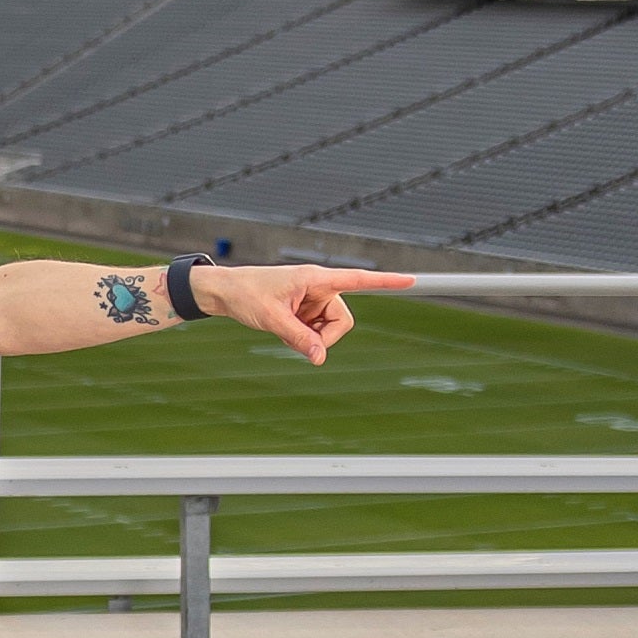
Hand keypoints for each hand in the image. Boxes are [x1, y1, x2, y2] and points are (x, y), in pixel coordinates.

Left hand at [193, 262, 413, 365]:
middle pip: (343, 320)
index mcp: (316, 279)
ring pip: (330, 329)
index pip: (358, 280)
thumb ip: (299, 338)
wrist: (226, 292)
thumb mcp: (272, 319)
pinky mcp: (306, 310)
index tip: (411, 280)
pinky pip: (316, 332)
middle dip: (326, 337)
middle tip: (302, 343)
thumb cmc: (247, 295)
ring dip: (311, 338)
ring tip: (285, 329)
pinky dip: (304, 337)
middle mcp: (319, 287)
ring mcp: (313, 300)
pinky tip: (284, 330)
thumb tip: (320, 358)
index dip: (386, 282)